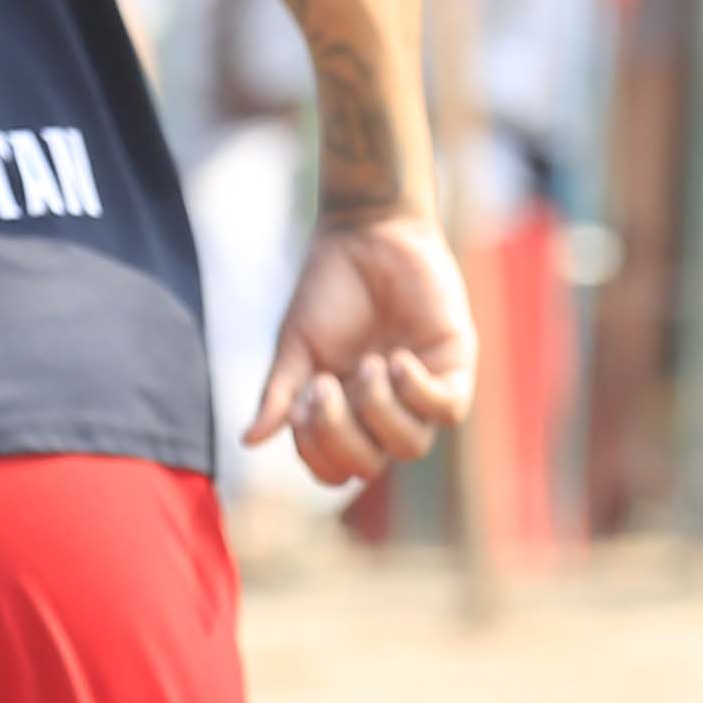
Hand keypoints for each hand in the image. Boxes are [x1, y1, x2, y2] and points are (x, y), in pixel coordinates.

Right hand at [245, 210, 476, 487]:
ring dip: (380, 411)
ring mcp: (420, 393)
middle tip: (325, 386)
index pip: (336, 469)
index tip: (300, 406)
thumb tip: (248, 441)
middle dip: (342, 435)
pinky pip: (447, 411)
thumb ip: (279, 394)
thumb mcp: (296, 344)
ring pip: (411, 446)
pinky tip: (399, 359)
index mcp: (344, 414)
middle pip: (371, 466)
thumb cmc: (329, 288)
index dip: (318, 453)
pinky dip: (418, 393)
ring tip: (370, 365)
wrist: (368, 233)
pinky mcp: (453, 367)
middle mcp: (383, 413)